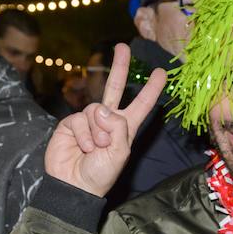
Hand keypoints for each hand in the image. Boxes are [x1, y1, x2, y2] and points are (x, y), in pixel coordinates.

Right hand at [43, 42, 166, 195]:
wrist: (75, 186)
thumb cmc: (101, 174)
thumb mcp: (119, 152)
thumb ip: (117, 127)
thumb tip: (102, 108)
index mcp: (125, 127)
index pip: (141, 104)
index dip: (152, 89)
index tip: (161, 73)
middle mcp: (107, 120)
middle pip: (115, 87)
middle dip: (120, 67)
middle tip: (123, 47)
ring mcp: (88, 120)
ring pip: (96, 109)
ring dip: (98, 131)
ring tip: (95, 148)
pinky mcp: (71, 124)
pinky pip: (80, 119)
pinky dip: (84, 135)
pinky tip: (82, 147)